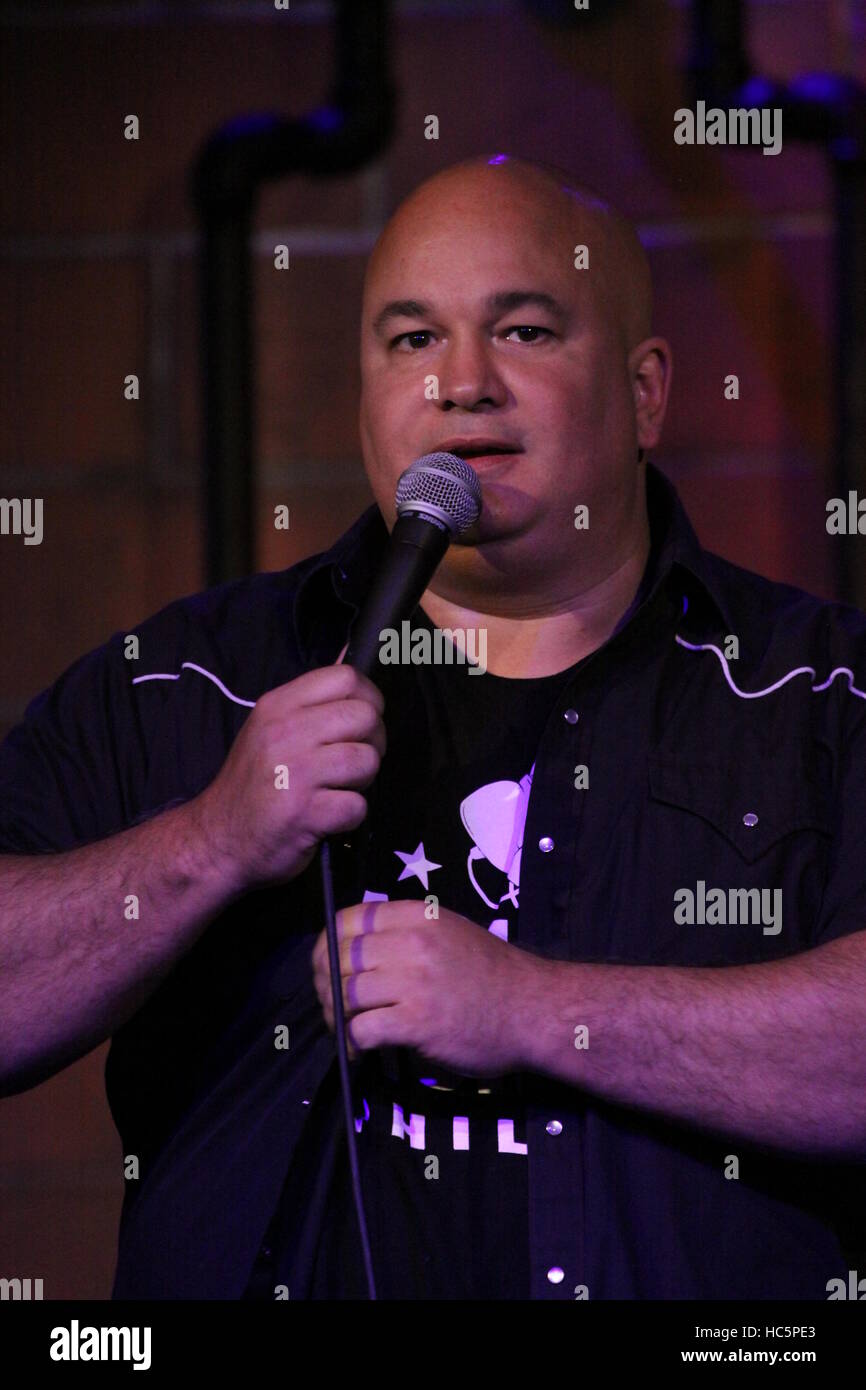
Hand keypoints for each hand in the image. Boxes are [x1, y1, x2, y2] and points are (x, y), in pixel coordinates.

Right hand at [191, 656, 384, 891]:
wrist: (217, 839)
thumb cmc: (252, 783)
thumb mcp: (269, 728)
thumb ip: (310, 701)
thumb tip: (349, 660)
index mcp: (278, 706)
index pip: (346, 677)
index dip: (369, 698)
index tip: (361, 723)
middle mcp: (285, 732)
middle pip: (365, 716)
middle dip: (373, 742)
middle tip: (352, 762)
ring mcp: (295, 772)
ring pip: (367, 760)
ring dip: (362, 781)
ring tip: (337, 788)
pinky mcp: (305, 812)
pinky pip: (357, 806)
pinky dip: (349, 816)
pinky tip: (326, 816)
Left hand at [311, 899, 549, 1075]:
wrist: (533, 1010)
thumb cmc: (492, 975)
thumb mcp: (450, 933)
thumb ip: (407, 933)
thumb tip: (356, 947)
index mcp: (418, 916)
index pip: (348, 919)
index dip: (328, 943)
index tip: (327, 966)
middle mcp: (412, 942)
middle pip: (340, 957)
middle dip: (325, 984)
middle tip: (331, 1006)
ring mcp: (415, 981)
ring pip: (346, 993)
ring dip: (337, 1017)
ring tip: (345, 1031)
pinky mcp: (418, 1021)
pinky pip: (363, 1029)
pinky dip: (353, 1044)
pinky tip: (360, 1051)